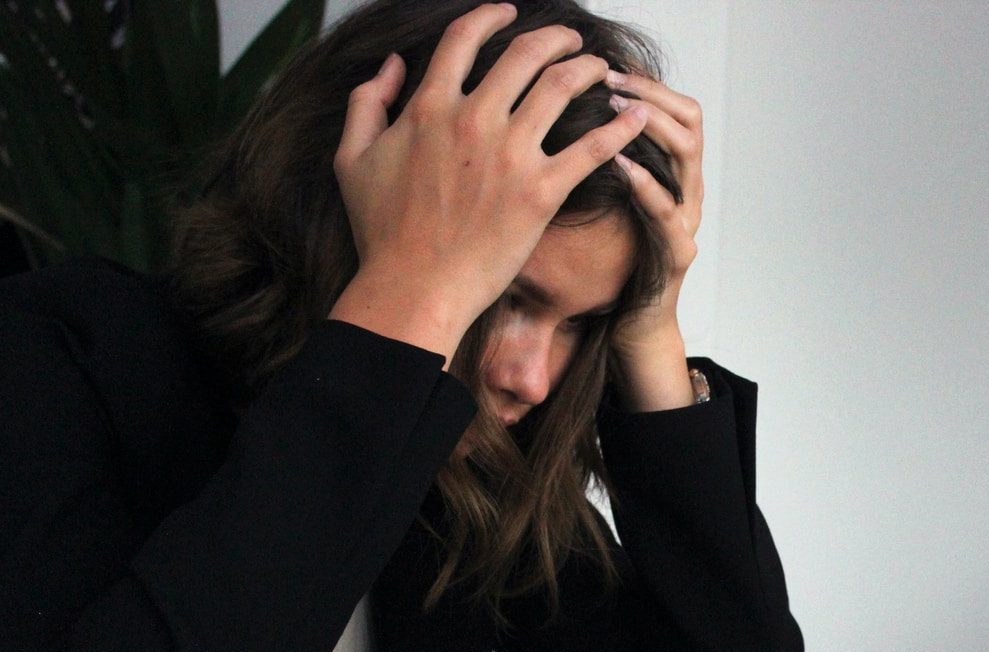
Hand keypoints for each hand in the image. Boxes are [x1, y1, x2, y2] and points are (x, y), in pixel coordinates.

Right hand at [328, 3, 649, 364]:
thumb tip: (391, 65)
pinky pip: (592, 148)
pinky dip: (620, 127)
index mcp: (429, 106)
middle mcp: (473, 119)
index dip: (491, 16)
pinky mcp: (542, 192)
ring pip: (562, 87)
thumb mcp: (352, 159)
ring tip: (602, 69)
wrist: (413, 287)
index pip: (465, 38)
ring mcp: (510, 155)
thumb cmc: (382, 232)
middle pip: (525, 53)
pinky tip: (637, 115)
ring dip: (589, 69)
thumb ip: (367, 102)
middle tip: (571, 40)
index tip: (509, 13)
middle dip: (555, 38)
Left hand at [607, 71, 704, 409]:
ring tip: (614, 110)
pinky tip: (620, 164)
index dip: (648, 82)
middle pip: (689, 120)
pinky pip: (668, 211)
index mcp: (672, 174)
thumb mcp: (604, 203)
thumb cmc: (612, 264)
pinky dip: (645, 183)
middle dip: (649, 93)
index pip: (676, 108)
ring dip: (650, 125)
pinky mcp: (678, 253)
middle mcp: (687, 191)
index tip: (610, 64)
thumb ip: (596, 164)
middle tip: (610, 79)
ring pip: (688, 155)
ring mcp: (687, 220)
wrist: (631, 327)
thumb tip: (559, 116)